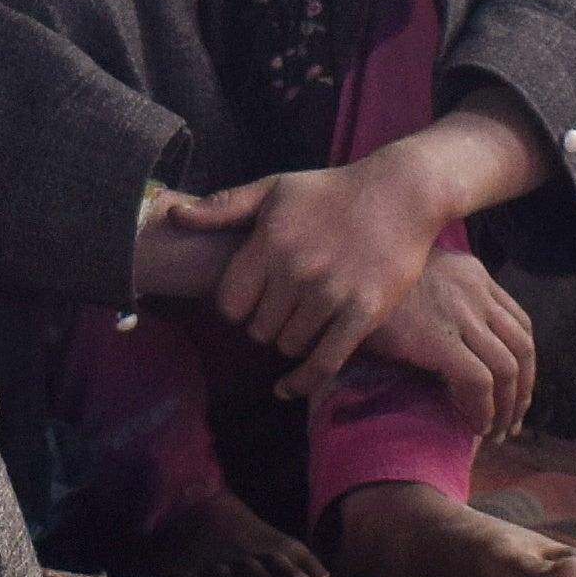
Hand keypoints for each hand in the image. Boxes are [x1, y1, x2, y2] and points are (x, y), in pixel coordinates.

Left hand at [207, 154, 459, 400]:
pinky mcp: (364, 312)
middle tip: (281, 309)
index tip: (251, 299)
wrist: (401, 193)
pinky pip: (324, 361)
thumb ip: (224, 207)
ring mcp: (331, 294)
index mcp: (270, 243)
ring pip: (288, 345)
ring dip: (290, 340)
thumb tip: (174, 217)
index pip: (230, 304)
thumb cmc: (332, 191)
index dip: (236, 307)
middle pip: (258, 329)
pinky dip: (302, 381)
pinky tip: (287, 387)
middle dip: (264, 323)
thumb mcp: (275, 189)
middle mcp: (297, 270)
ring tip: (302, 320)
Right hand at [365, 242, 539, 435]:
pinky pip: (479, 382)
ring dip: (506, 408)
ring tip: (493, 433)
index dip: (523, 365)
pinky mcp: (439, 338)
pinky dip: (483, 409)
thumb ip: (441, 302)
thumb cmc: (367, 284)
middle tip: (510, 423)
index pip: (519, 324)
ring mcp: (460, 312)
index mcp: (472, 274)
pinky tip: (473, 425)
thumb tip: (455, 344)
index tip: (514, 392)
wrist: (338, 276)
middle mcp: (475, 289)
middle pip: (522, 348)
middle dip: (522, 392)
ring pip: (507, 369)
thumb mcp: (414, 280)